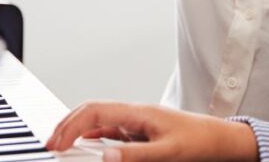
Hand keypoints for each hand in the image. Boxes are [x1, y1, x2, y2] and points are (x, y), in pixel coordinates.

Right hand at [45, 102, 258, 161]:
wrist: (218, 138)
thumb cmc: (196, 140)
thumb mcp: (166, 152)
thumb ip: (135, 155)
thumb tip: (105, 156)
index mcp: (137, 112)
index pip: (95, 112)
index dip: (71, 126)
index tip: (56, 145)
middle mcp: (133, 112)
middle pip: (91, 111)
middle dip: (68, 125)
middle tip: (50, 144)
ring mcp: (136, 120)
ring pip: (98, 119)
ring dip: (78, 129)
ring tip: (62, 145)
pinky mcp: (140, 130)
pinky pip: (110, 129)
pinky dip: (93, 136)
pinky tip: (87, 146)